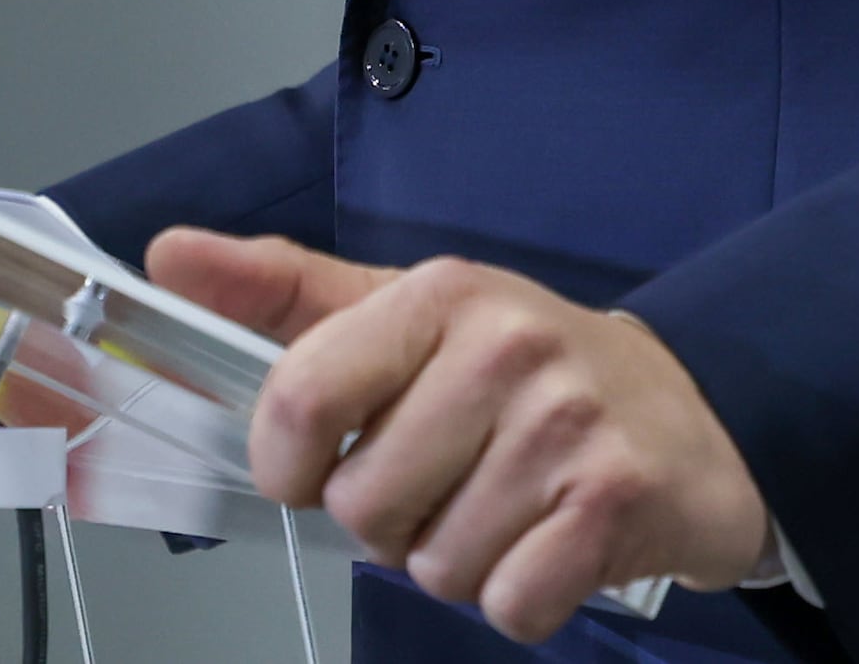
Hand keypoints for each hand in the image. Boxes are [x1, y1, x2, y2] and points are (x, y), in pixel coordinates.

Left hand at [151, 230, 772, 639]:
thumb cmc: (525, 372)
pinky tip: (551, 543)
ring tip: (507, 507)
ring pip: (434, 568)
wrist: (691, 416)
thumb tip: (166, 253)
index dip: (290, 465)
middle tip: (452, 480)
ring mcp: (566, 427)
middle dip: (393, 520)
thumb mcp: (408, 312)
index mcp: (439, 294)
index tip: (323, 466)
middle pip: (363, 507)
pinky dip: (520, 597)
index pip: (300, 399)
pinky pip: (508, 605)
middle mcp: (506, 348)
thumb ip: (284, 290)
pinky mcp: (615, 506)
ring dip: (460, 561)